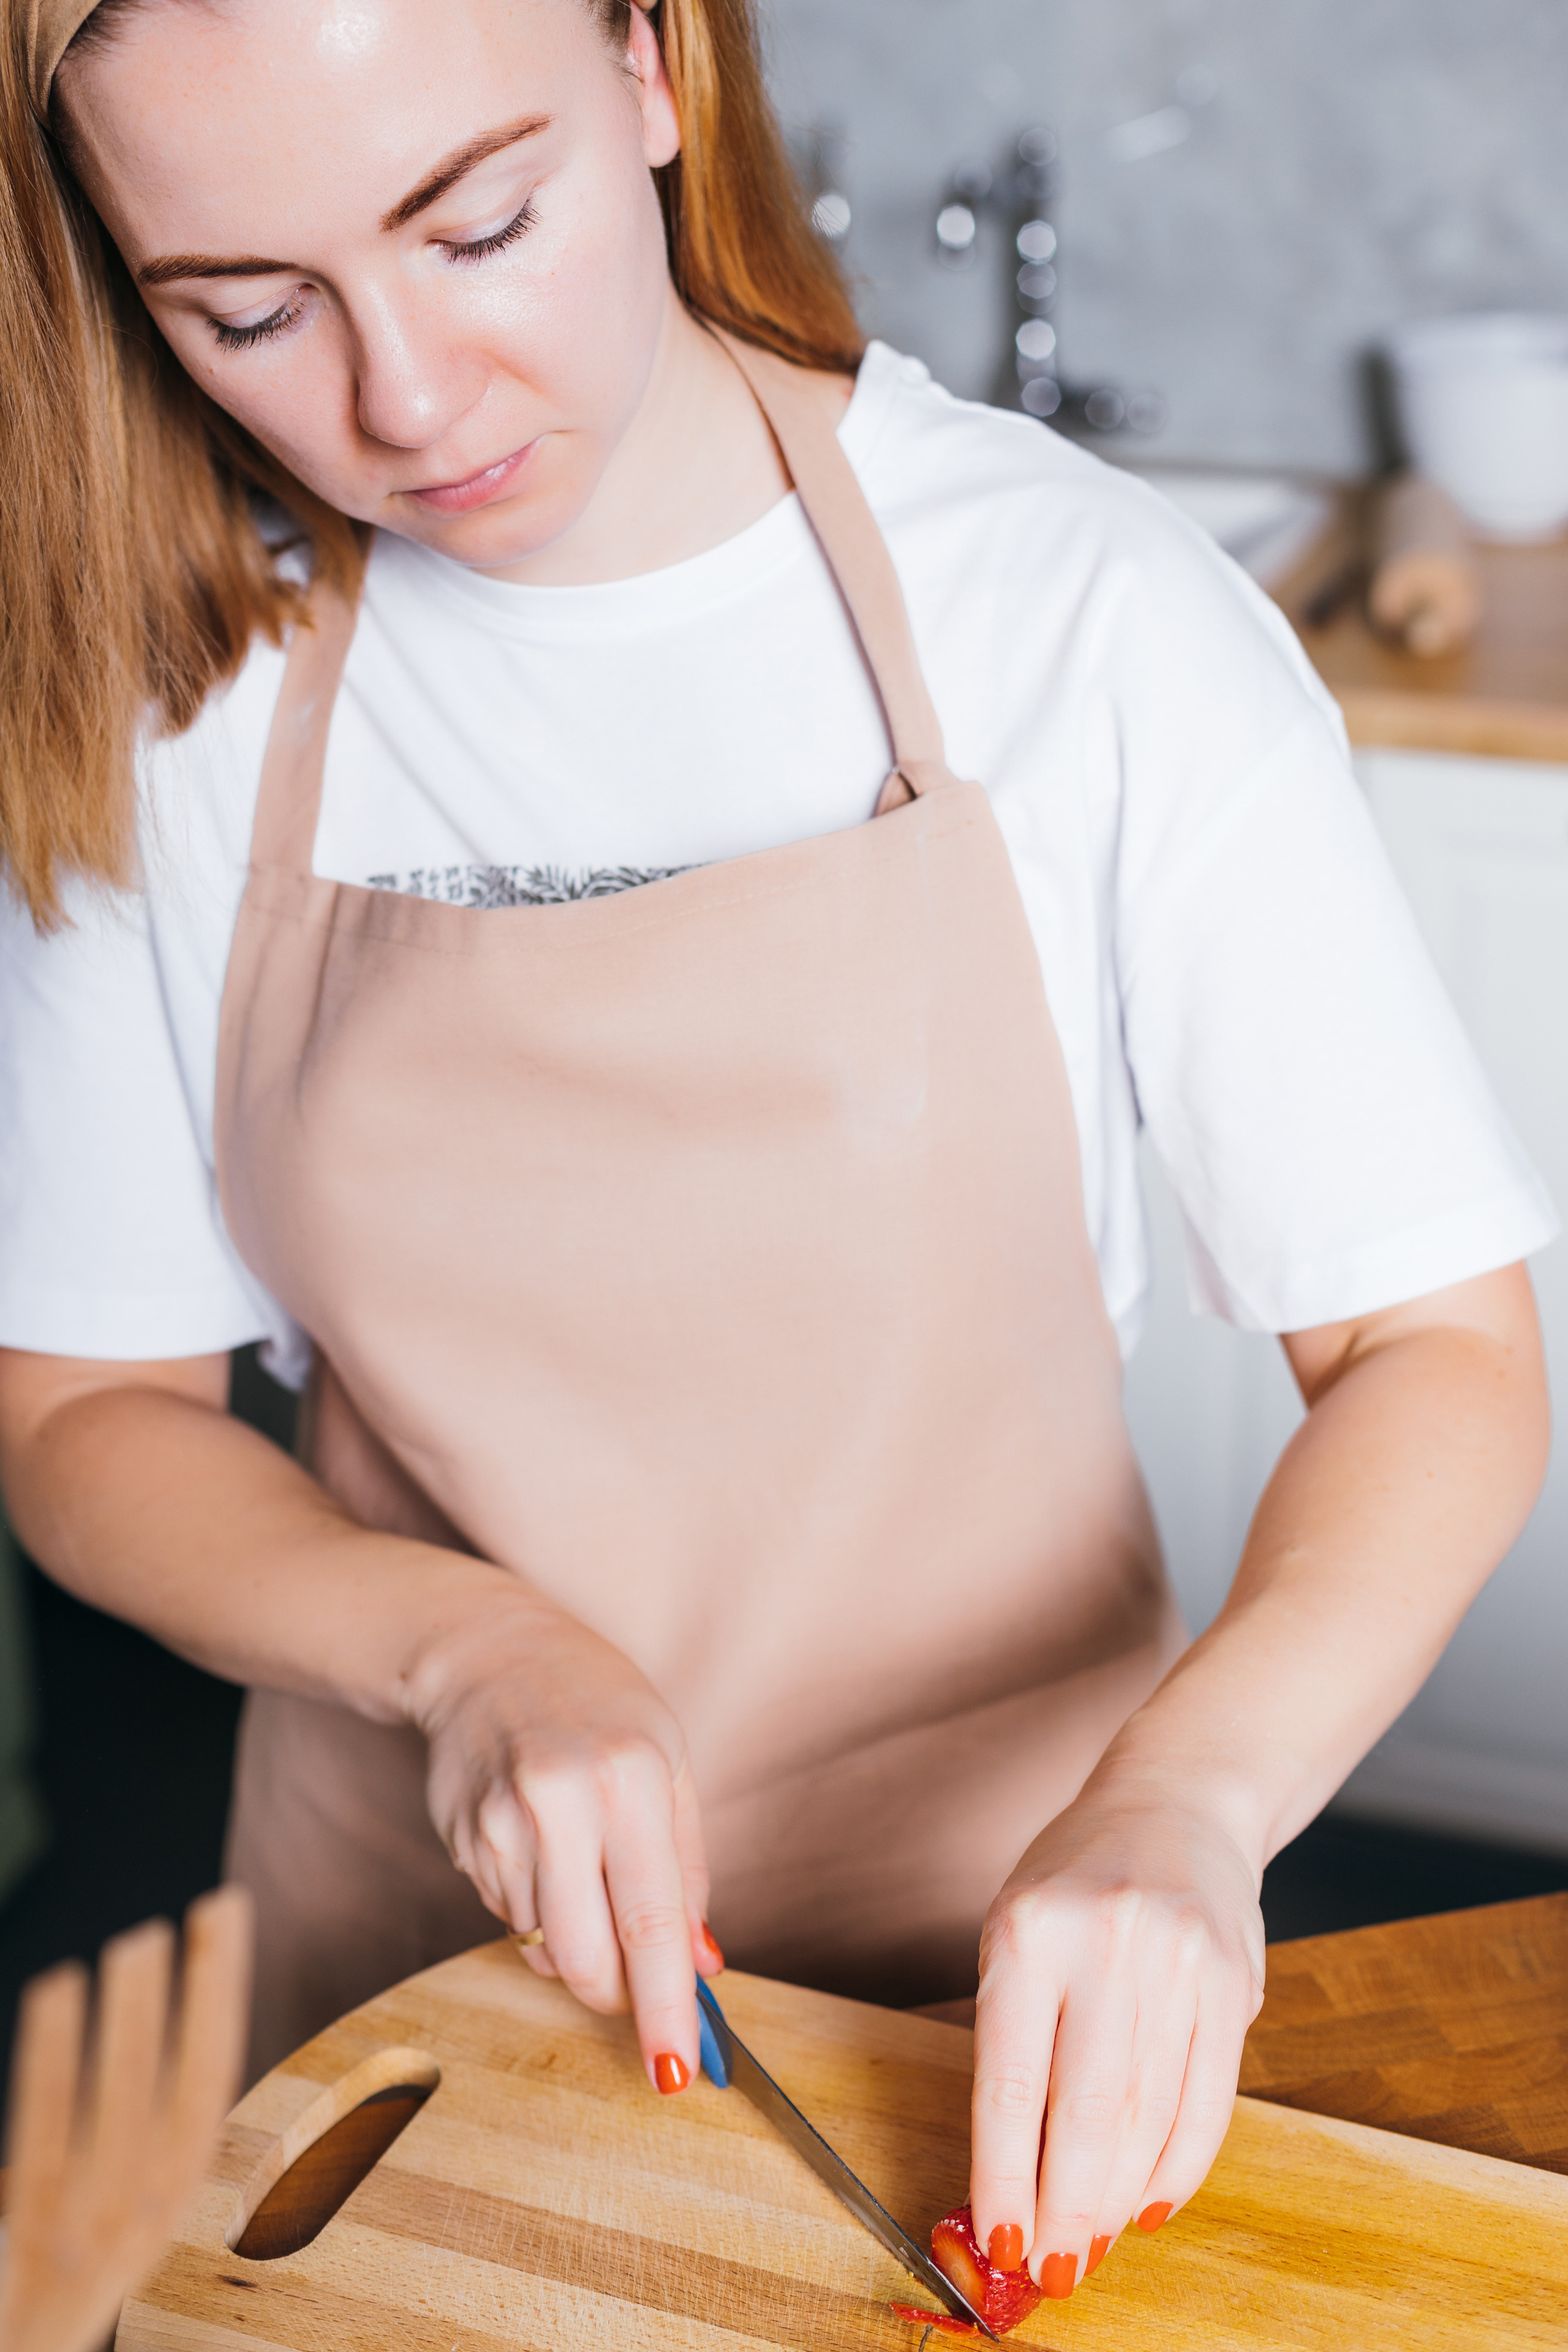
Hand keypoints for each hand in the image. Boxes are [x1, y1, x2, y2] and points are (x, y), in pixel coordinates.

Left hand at [0, 1887, 251, 2351]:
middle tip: (207, 1908)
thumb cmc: (31, 2288)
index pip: (204, 2090)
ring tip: (138, 1939)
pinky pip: (44, 2152)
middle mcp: (135, 2234)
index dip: (220, 2002)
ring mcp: (84, 2255)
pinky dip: (56, 2064)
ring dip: (138, 2024)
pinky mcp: (37, 2263)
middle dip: (202, 2000)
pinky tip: (57, 1992)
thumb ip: (105, 2142)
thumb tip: (129, 2030)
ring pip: (123, 2121)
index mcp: (154, 2214)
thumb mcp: (81, 2216)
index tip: (228, 1916)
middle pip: (184, 2101)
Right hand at [407, 1588, 719, 2093]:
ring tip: (584, 1868)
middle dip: (615, 1992)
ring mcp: (501, 1824)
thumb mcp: (670, 1760)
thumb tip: (701, 1966)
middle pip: (584, 1958)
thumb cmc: (598, 1701)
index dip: (664, 2007)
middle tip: (635, 1981)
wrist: (490, 1652)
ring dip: (575, 1944)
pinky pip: (509, 1918)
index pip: (651, 1920)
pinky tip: (543, 1851)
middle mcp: (561, 1802)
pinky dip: (537, 1911)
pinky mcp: (463, 1841)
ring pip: (544, 1948)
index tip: (677, 2071)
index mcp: (630, 1777)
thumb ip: (689, 1868)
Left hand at [967, 1778, 1264, 2297]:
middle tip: (1055, 2268)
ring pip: (1149, 2117)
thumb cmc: (1075, 1879)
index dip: (1005, 2175)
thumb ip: (1012, 2041)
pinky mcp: (1234, 1980)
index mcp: (1029, 1931)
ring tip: (1095, 2243)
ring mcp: (1178, 1960)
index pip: (1009, 2083)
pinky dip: (1179, 2166)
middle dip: (1068, 2208)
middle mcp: (1105, 1943)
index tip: (1002, 2239)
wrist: (1175, 1802)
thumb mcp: (1016, 1930)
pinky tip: (1152, 2202)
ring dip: (1120, 2199)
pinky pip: (1209, 2100)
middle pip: (1086, 2114)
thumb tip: (1011, 2172)